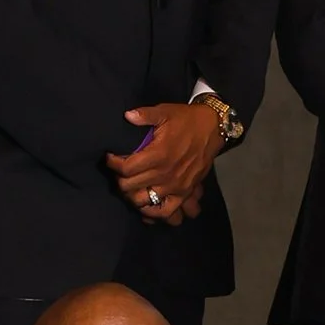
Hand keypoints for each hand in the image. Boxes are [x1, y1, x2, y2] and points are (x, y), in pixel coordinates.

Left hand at [108, 99, 228, 221]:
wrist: (214, 128)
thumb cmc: (186, 120)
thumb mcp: (165, 112)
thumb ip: (144, 115)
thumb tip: (127, 116)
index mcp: (158, 154)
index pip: (126, 168)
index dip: (113, 164)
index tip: (111, 158)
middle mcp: (165, 174)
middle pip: (130, 187)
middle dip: (120, 179)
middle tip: (119, 172)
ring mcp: (175, 186)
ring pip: (144, 202)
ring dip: (133, 196)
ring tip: (131, 188)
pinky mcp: (185, 192)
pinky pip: (167, 212)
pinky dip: (155, 213)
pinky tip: (147, 206)